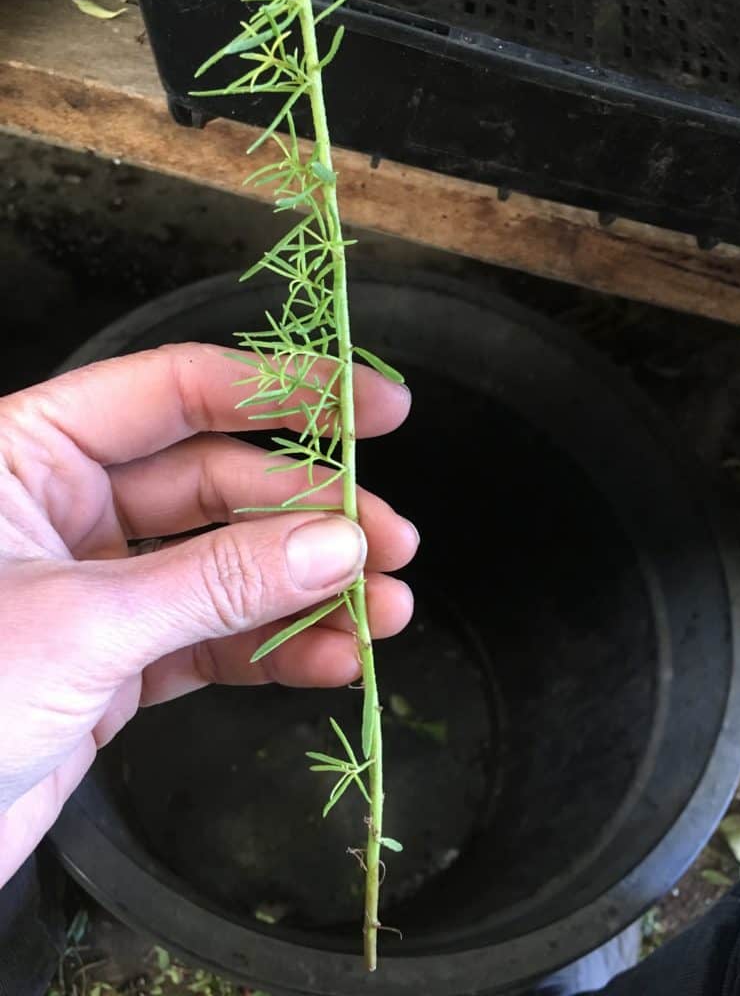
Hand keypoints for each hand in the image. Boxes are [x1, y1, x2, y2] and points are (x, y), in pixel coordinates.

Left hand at [0, 343, 416, 884]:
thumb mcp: (82, 624)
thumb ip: (214, 582)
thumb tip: (336, 546)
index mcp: (33, 452)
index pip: (178, 392)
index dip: (286, 391)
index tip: (379, 407)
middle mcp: (68, 507)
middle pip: (220, 485)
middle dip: (310, 515)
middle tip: (391, 543)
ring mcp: (98, 587)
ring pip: (225, 567)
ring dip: (308, 589)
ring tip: (386, 611)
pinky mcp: (116, 662)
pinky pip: (211, 640)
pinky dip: (274, 651)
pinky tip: (336, 661)